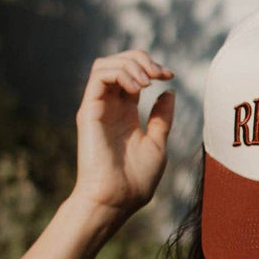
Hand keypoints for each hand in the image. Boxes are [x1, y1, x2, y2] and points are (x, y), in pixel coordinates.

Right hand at [70, 49, 175, 219]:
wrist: (116, 199)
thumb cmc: (135, 180)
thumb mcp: (157, 144)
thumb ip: (161, 118)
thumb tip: (167, 92)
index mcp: (126, 114)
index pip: (133, 75)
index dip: (152, 68)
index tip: (169, 76)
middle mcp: (110, 107)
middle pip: (118, 63)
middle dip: (142, 59)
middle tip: (160, 74)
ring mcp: (98, 107)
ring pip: (106, 64)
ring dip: (131, 64)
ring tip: (147, 81)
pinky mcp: (89, 111)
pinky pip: (99, 76)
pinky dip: (120, 73)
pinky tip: (137, 88)